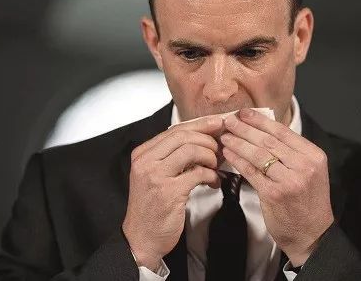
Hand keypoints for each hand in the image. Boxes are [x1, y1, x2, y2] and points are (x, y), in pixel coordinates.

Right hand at [122, 116, 223, 270]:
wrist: (141, 238)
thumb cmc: (151, 207)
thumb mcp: (155, 175)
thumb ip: (173, 156)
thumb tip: (203, 138)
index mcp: (142, 154)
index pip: (174, 129)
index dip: (200, 124)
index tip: (217, 123)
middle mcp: (146, 162)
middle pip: (183, 135)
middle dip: (207, 139)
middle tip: (219, 148)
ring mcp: (155, 176)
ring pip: (191, 150)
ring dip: (210, 156)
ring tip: (215, 166)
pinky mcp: (168, 192)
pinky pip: (197, 173)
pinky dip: (211, 175)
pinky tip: (213, 182)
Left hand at [221, 108, 333, 265]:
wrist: (312, 234)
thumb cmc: (307, 202)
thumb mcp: (309, 171)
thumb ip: (291, 152)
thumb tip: (262, 131)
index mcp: (313, 156)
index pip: (282, 132)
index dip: (260, 120)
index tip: (244, 113)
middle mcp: (303, 166)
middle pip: (268, 141)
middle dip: (245, 128)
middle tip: (229, 120)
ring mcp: (289, 180)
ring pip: (258, 154)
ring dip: (238, 143)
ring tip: (224, 136)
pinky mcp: (273, 194)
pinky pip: (251, 171)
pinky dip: (237, 160)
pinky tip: (227, 154)